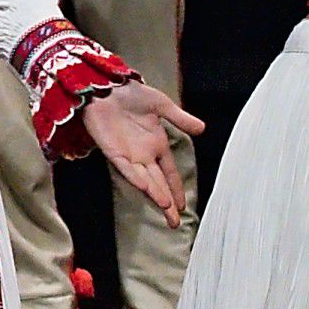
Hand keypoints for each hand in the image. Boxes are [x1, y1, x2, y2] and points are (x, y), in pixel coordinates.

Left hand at [87, 80, 202, 224]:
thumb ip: (180, 119)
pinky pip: (126, 168)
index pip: (169, 173)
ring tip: (166, 207)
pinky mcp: (113, 151)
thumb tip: (202, 129)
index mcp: (157, 145)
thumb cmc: (131, 94)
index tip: (183, 207)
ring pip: (144, 180)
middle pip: (158, 184)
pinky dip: (136, 177)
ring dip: (155, 193)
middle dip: (167, 203)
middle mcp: (143, 154)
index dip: (176, 190)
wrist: (106, 85)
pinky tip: (147, 187)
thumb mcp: (162, 105)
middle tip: (175, 222)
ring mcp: (128, 155)